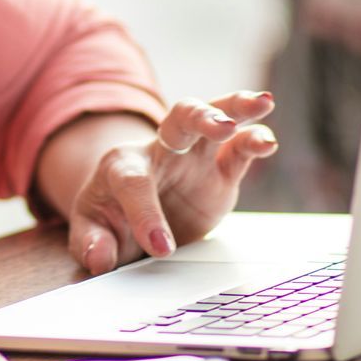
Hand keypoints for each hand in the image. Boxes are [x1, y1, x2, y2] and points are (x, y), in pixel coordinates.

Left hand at [65, 91, 277, 275]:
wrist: (130, 215)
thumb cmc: (109, 219)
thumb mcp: (91, 234)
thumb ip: (91, 243)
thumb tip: (99, 258)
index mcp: (122, 167)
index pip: (133, 183)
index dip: (145, 214)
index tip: (159, 247)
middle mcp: (160, 152)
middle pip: (178, 120)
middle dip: (200, 117)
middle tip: (221, 126)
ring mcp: (193, 156)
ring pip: (214, 118)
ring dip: (236, 108)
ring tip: (262, 102)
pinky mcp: (220, 170)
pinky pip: (239, 149)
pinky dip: (255, 141)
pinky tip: (269, 141)